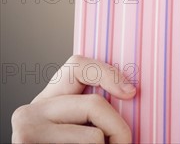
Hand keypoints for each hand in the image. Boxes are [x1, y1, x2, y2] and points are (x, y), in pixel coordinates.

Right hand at [11, 55, 134, 143]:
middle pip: (94, 104)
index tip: (131, 93)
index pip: (78, 65)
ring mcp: (26, 133)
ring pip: (93, 136)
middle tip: (124, 143)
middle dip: (118, 127)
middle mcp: (30, 111)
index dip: (108, 74)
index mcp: (47, 99)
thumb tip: (130, 91)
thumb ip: (91, 109)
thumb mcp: (79, 126)